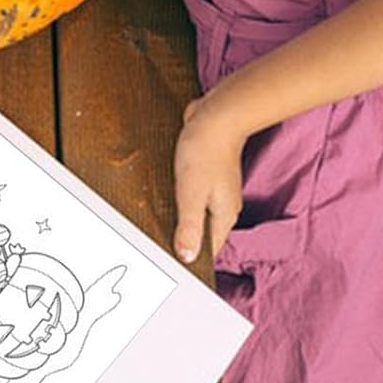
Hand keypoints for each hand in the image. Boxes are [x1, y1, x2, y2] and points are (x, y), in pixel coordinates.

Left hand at [172, 94, 246, 264]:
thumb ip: (189, 225)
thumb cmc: (205, 151)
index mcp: (224, 215)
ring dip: (180, 217)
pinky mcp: (206, 172)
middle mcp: (223, 205)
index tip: (173, 267)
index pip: (209, 248)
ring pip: (197, 211)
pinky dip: (180, 197)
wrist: (216, 115)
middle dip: (184, 239)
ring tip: (158, 226)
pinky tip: (165, 195)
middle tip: (159, 247)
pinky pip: (192, 192)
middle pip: (203, 231)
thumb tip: (187, 256)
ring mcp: (216, 188)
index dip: (192, 258)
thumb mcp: (192, 192)